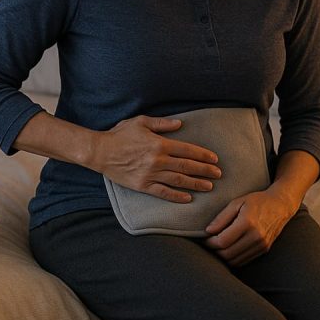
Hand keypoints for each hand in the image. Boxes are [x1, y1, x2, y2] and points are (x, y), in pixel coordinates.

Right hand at [96, 115, 220, 202]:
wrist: (100, 152)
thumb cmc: (120, 135)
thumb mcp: (141, 122)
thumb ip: (162, 124)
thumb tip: (180, 124)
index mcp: (159, 144)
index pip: (187, 150)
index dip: (202, 155)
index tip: (214, 159)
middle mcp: (158, 160)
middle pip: (187, 167)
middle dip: (205, 171)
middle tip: (218, 174)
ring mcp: (150, 174)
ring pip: (178, 181)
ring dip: (195, 184)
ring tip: (209, 186)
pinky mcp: (142, 186)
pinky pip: (163, 192)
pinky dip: (177, 196)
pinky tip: (188, 198)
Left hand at [203, 188, 297, 266]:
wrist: (281, 205)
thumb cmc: (258, 201)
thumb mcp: (237, 202)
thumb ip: (222, 217)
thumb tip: (208, 231)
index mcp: (247, 222)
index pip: (222, 241)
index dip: (210, 242)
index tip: (205, 238)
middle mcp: (256, 236)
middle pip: (227, 253)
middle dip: (214, 250)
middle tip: (209, 243)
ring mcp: (261, 245)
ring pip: (235, 260)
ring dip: (223, 256)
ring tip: (217, 247)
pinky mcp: (264, 249)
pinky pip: (244, 260)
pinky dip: (233, 258)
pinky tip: (229, 249)